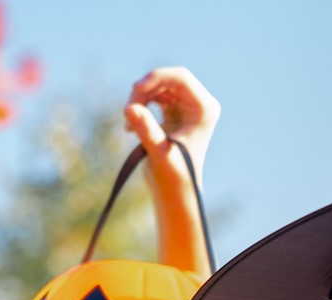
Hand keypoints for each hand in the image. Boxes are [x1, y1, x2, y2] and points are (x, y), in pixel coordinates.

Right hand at [125, 68, 219, 274]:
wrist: (175, 191)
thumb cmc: (173, 176)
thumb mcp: (159, 152)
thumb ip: (146, 130)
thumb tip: (130, 109)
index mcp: (204, 109)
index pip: (181, 77)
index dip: (156, 78)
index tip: (135, 89)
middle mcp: (198, 104)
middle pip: (168, 79)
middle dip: (144, 90)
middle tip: (127, 109)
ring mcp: (186, 107)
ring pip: (158, 86)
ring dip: (140, 98)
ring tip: (128, 122)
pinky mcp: (174, 112)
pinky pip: (154, 95)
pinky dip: (140, 105)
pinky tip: (131, 126)